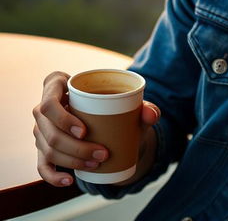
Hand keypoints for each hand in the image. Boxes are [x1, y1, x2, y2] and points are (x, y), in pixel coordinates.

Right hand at [33, 71, 160, 186]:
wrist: (106, 116)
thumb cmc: (112, 102)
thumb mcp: (128, 101)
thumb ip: (144, 105)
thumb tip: (150, 114)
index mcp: (57, 84)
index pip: (48, 103)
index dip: (62, 119)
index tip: (84, 131)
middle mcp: (43, 108)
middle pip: (49, 132)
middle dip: (75, 148)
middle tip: (102, 153)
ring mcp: (40, 129)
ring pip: (48, 150)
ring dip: (71, 161)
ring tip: (96, 162)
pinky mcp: (43, 149)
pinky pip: (42, 165)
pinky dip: (53, 176)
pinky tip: (69, 180)